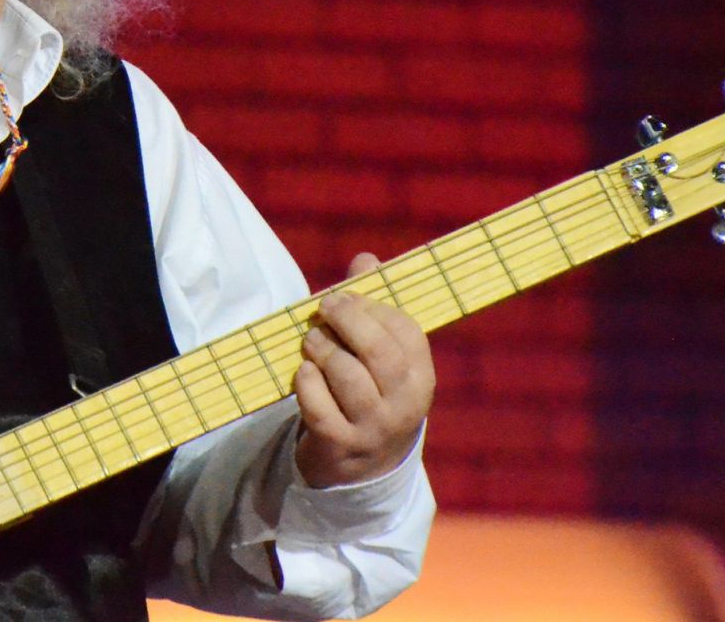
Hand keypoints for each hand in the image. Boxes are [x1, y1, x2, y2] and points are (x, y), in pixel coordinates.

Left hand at [292, 253, 434, 488]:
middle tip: (324, 307)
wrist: (362, 466)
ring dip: (322, 349)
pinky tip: (304, 373)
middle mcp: (404, 404)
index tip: (346, 295)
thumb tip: (365, 259)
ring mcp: (374, 428)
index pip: (406, 331)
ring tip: (311, 341)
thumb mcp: (381, 357)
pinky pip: (319, 408)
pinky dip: (307, 384)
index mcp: (420, 377)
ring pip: (347, 377)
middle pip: (378, 352)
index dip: (373, 307)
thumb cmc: (370, 392)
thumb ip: (373, 308)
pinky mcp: (341, 445)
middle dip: (347, 321)